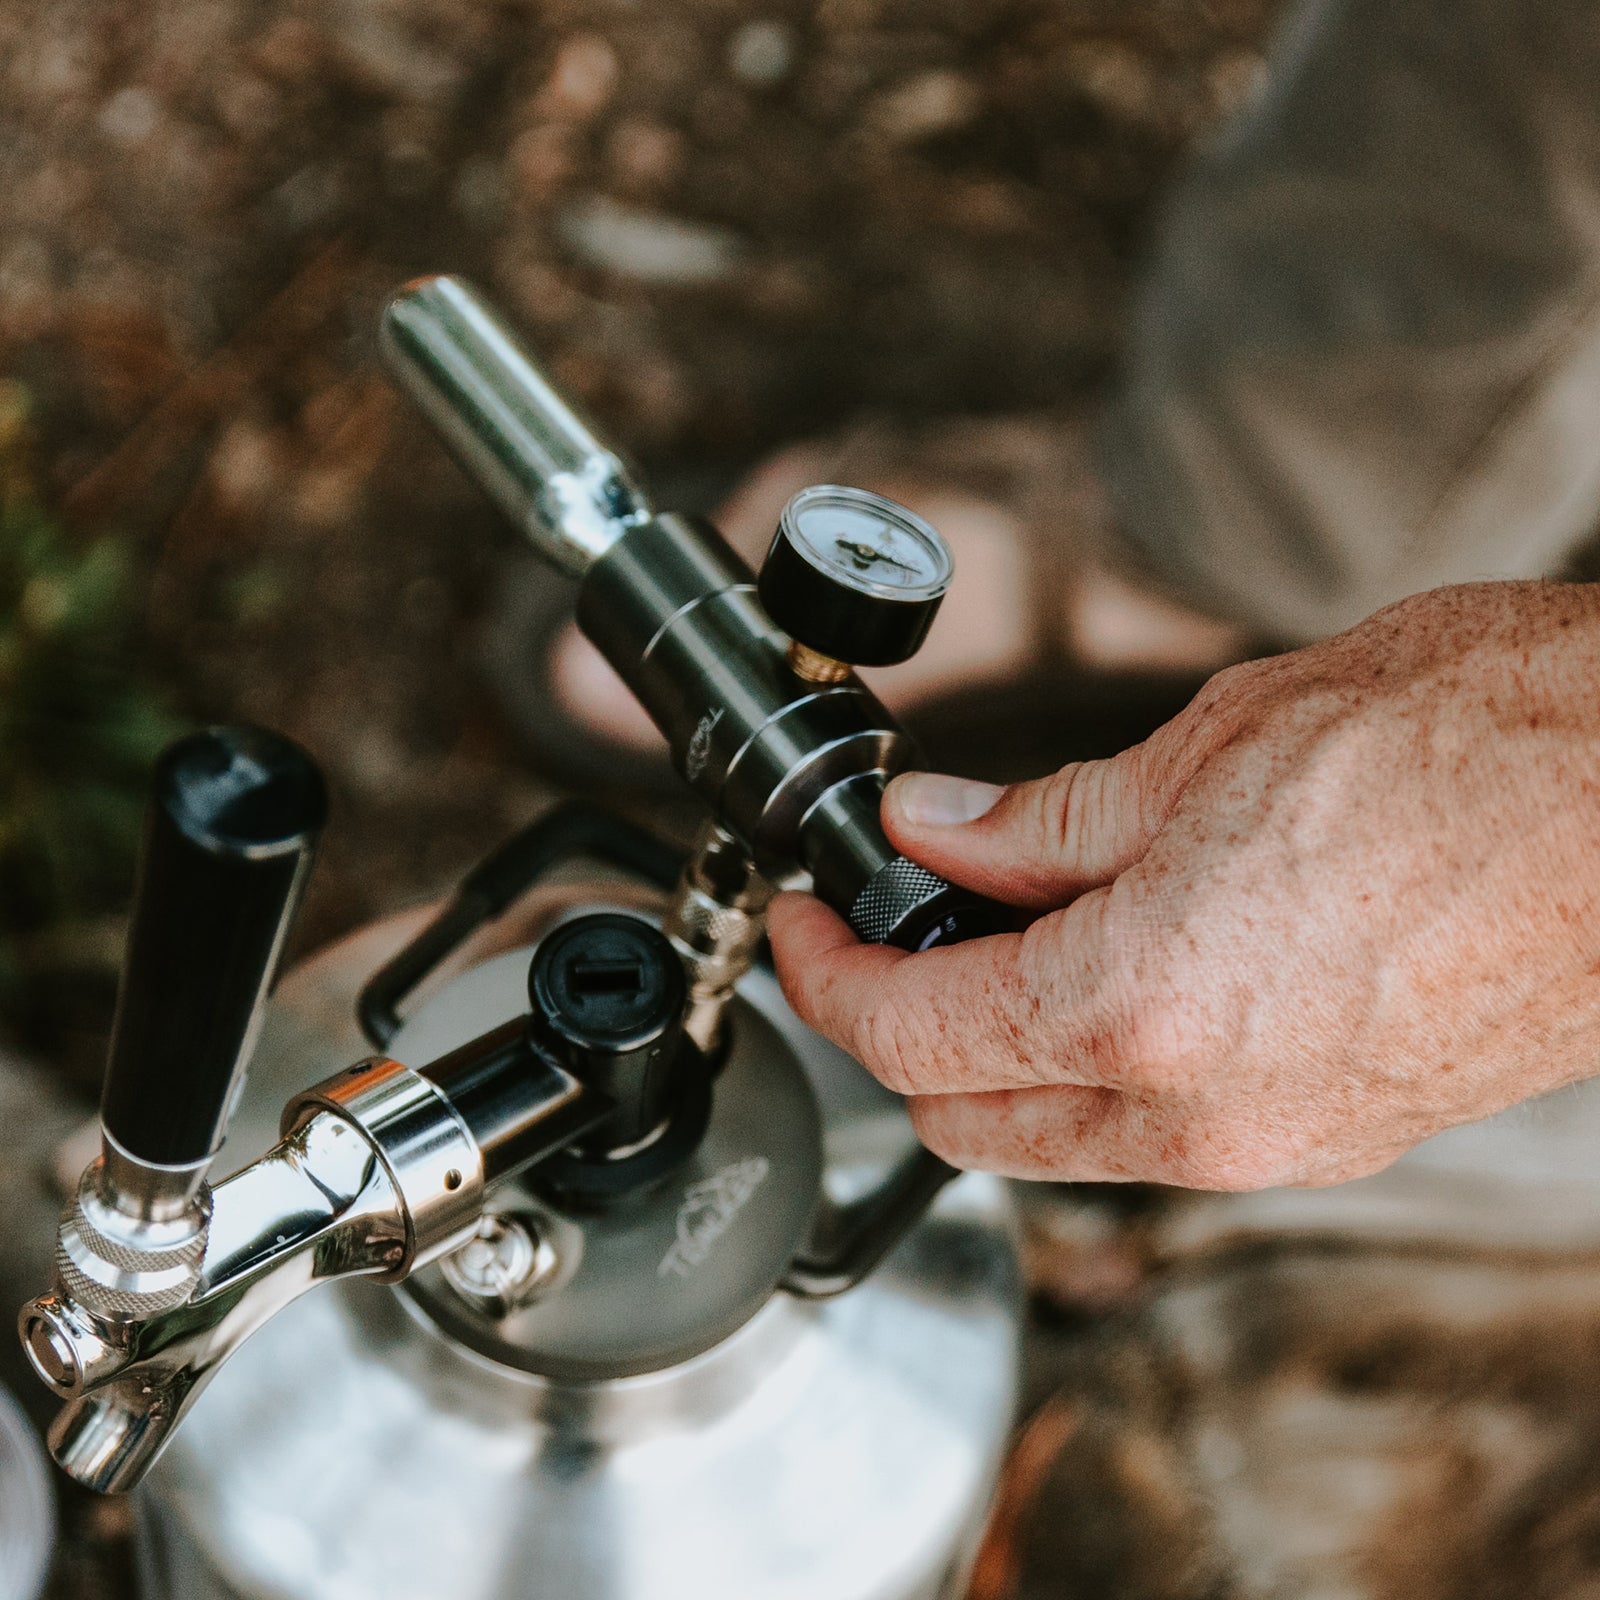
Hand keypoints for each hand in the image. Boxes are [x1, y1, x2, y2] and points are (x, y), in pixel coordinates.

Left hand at [769, 582, 1599, 1188]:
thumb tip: (935, 832)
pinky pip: (1161, 1132)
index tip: (810, 924)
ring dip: (998, 1054)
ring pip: (1058, 1136)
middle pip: (963, 1115)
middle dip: (898, 1026)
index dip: (826, 975)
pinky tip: (1118, 962)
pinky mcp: (1338, 1133)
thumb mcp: (1208, 746)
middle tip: (889, 925)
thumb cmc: (1475, 744)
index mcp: (1140, 1007)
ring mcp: (1277, 1142)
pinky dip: (1098, 1067)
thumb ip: (1044, 820)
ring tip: (1003, 929)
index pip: (907, 1033)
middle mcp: (1200, 1113)